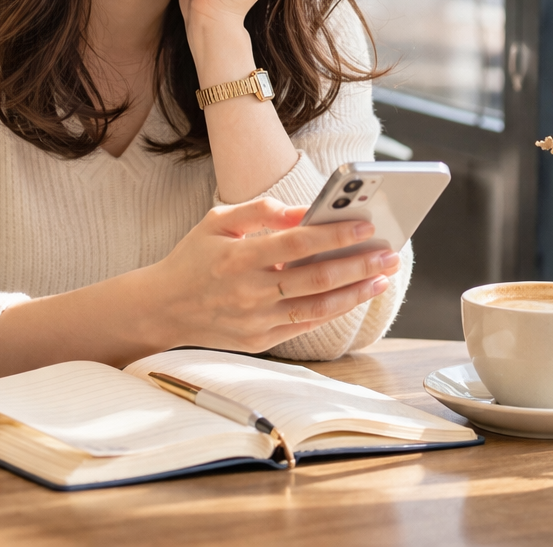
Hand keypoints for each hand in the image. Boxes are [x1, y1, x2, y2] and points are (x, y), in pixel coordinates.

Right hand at [140, 198, 398, 354]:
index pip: (296, 244)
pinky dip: (332, 310)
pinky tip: (353, 295)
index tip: (366, 224)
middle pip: (316, 279)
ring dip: (355, 293)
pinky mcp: (259, 340)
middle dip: (358, 265)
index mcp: (238, 257)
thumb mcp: (217, 223)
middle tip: (389, 254)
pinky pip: (304, 324)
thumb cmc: (193, 258)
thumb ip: (260, 212)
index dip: (333, 234)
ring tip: (381, 277)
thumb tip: (303, 211)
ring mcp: (256, 320)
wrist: (163, 308)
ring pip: (318, 307)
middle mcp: (249, 292)